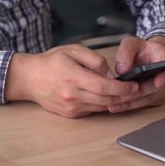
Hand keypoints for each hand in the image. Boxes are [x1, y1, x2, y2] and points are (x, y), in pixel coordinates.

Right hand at [4, 44, 138, 117]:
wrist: (29, 78)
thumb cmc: (50, 62)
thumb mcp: (73, 50)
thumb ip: (95, 60)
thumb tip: (111, 74)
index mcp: (73, 77)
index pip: (103, 87)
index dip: (122, 88)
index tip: (134, 85)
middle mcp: (72, 95)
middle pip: (105, 100)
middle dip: (124, 96)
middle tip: (135, 90)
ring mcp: (71, 107)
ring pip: (101, 107)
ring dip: (115, 102)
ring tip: (125, 93)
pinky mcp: (70, 114)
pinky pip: (92, 110)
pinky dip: (102, 104)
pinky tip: (107, 97)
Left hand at [108, 36, 164, 112]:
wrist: (153, 57)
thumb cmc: (144, 50)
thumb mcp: (134, 43)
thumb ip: (126, 51)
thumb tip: (121, 69)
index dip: (164, 77)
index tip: (158, 82)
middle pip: (154, 88)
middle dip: (137, 93)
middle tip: (122, 96)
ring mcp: (162, 90)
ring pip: (147, 99)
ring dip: (130, 103)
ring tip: (114, 104)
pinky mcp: (155, 99)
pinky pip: (143, 104)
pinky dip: (129, 106)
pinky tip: (116, 107)